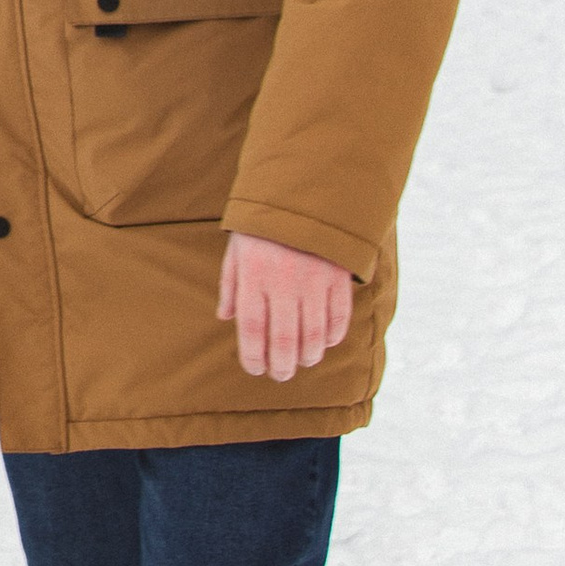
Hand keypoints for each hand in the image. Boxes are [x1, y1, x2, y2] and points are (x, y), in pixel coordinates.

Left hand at [217, 231, 353, 382]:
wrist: (304, 189)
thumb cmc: (263, 224)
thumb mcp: (238, 249)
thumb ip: (231, 285)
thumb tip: (226, 318)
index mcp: (255, 276)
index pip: (253, 329)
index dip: (253, 356)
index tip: (255, 369)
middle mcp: (285, 282)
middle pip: (284, 340)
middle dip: (282, 365)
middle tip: (281, 376)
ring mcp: (314, 281)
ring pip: (314, 335)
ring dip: (308, 355)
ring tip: (302, 362)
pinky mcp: (338, 276)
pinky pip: (339, 316)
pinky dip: (333, 336)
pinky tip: (324, 343)